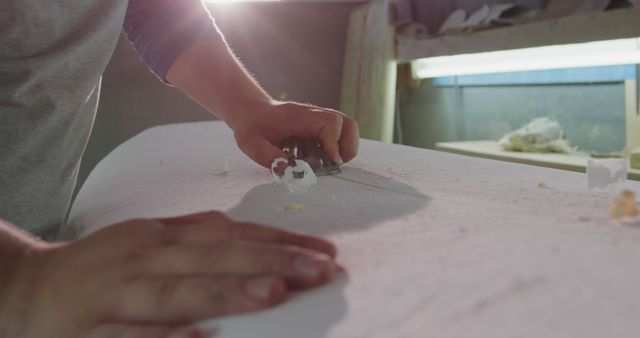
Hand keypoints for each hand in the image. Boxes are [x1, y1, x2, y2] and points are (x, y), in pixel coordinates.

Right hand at [0, 211, 337, 337]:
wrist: (25, 290)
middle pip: (216, 258)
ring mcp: (120, 295)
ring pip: (178, 291)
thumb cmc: (97, 265)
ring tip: (274, 293)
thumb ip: (188, 230)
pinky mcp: (93, 332)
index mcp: (162, 237)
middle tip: (321, 268)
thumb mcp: (143, 236)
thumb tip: (234, 226)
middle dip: (272, 261)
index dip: (280, 242)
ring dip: (227, 291)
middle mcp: (146, 259)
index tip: (324, 251)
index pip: (232, 236)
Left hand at [232, 101, 359, 167]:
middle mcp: (314, 116)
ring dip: (342, 150)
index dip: (334, 143)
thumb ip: (266, 156)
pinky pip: (336, 138)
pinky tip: (311, 159)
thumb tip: (287, 168)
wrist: (251, 112)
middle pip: (348, 124)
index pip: (331, 123)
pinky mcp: (318, 129)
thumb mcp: (251, 143)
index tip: (329, 160)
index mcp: (301, 117)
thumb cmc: (252, 127)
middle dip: (348, 148)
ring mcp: (318, 122)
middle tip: (334, 164)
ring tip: (324, 164)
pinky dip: (331, 151)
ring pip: (347, 130)